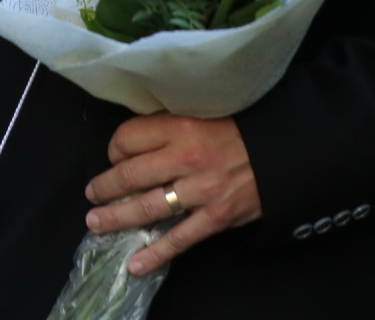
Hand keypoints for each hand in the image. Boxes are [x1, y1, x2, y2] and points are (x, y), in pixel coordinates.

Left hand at [82, 113, 260, 274]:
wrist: (283, 152)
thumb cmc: (241, 128)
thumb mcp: (203, 111)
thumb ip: (170, 124)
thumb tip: (135, 139)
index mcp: (181, 126)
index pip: (128, 137)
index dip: (114, 148)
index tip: (113, 156)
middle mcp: (186, 158)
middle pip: (129, 175)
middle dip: (104, 188)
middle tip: (92, 194)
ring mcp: (201, 191)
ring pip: (146, 208)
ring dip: (116, 218)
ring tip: (96, 223)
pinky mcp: (216, 217)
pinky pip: (178, 239)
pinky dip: (154, 253)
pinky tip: (135, 263)